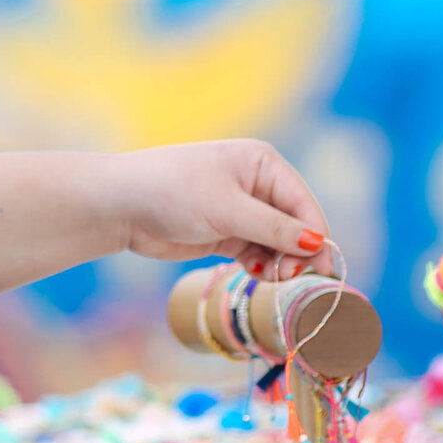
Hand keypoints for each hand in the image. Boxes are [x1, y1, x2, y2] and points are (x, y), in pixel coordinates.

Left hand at [110, 141, 329, 279]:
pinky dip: (261, 267)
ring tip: (269, 277)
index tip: (320, 270)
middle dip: (296, 254)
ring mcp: (242, 210)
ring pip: (278, 244)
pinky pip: (258, 253)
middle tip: (287, 278)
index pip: (303, 204)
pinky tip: (255, 275)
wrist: (121, 205)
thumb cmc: (173, 192)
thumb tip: (317, 243)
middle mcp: (257, 185)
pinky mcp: (226, 233)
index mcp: (263, 164)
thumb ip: (274, 229)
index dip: (316, 238)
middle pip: (295, 226)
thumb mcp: (228, 209)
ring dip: (279, 264)